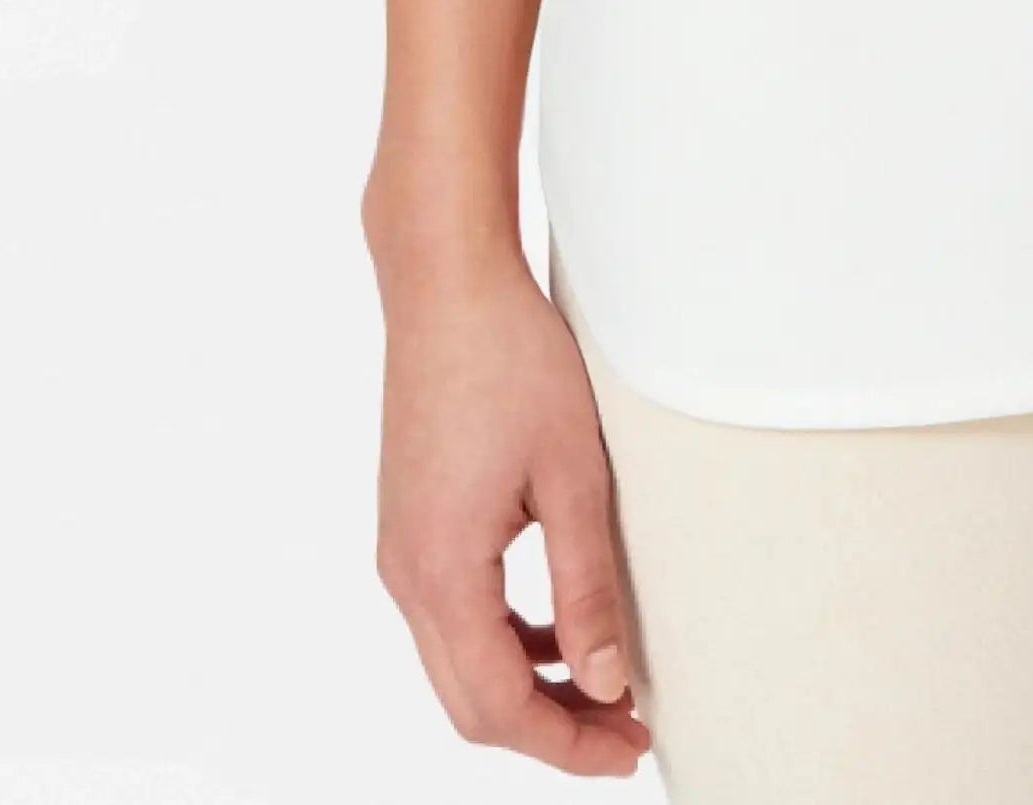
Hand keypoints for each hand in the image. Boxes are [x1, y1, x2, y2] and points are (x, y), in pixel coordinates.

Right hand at [371, 244, 652, 773]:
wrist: (446, 284)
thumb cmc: (512, 362)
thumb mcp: (572, 476)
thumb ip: (586, 588)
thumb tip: (605, 684)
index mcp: (442, 573)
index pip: (499, 706)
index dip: (566, 744)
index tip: (631, 748)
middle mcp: (406, 576)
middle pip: (472, 702)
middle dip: (550, 730)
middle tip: (627, 734)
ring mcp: (401, 551)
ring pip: (459, 664)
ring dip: (528, 687)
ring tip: (606, 690)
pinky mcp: (411, 526)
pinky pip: (453, 616)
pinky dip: (505, 640)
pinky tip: (561, 628)